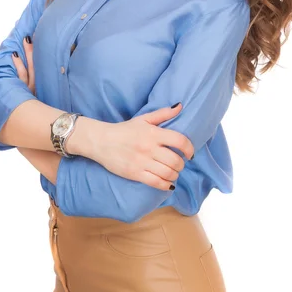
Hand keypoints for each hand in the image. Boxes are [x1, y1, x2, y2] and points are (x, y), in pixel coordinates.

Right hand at [11, 35, 193, 190]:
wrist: (101, 141)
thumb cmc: (124, 130)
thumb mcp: (143, 119)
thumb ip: (163, 113)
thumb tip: (180, 106)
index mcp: (153, 133)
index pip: (180, 141)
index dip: (189, 149)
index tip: (190, 153)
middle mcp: (149, 147)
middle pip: (175, 160)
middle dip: (181, 165)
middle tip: (179, 164)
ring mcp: (142, 161)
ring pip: (168, 173)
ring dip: (175, 175)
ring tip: (173, 173)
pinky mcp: (135, 173)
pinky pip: (156, 182)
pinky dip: (166, 185)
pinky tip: (168, 183)